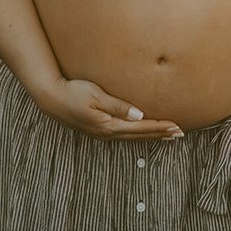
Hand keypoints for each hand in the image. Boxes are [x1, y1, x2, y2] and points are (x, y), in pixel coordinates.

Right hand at [34, 76, 184, 140]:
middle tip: (179, 134)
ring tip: (166, 135)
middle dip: (160, 134)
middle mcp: (107, 133)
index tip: (177, 127)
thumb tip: (140, 115)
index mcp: (109, 125)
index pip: (141, 127)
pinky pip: (124, 134)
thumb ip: (119, 106)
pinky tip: (142, 132)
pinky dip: (138, 134)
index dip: (160, 127)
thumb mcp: (97, 96)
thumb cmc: (73, 93)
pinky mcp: (98, 129)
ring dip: (151, 135)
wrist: (51, 98)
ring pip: (133, 137)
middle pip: (140, 135)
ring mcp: (102, 133)